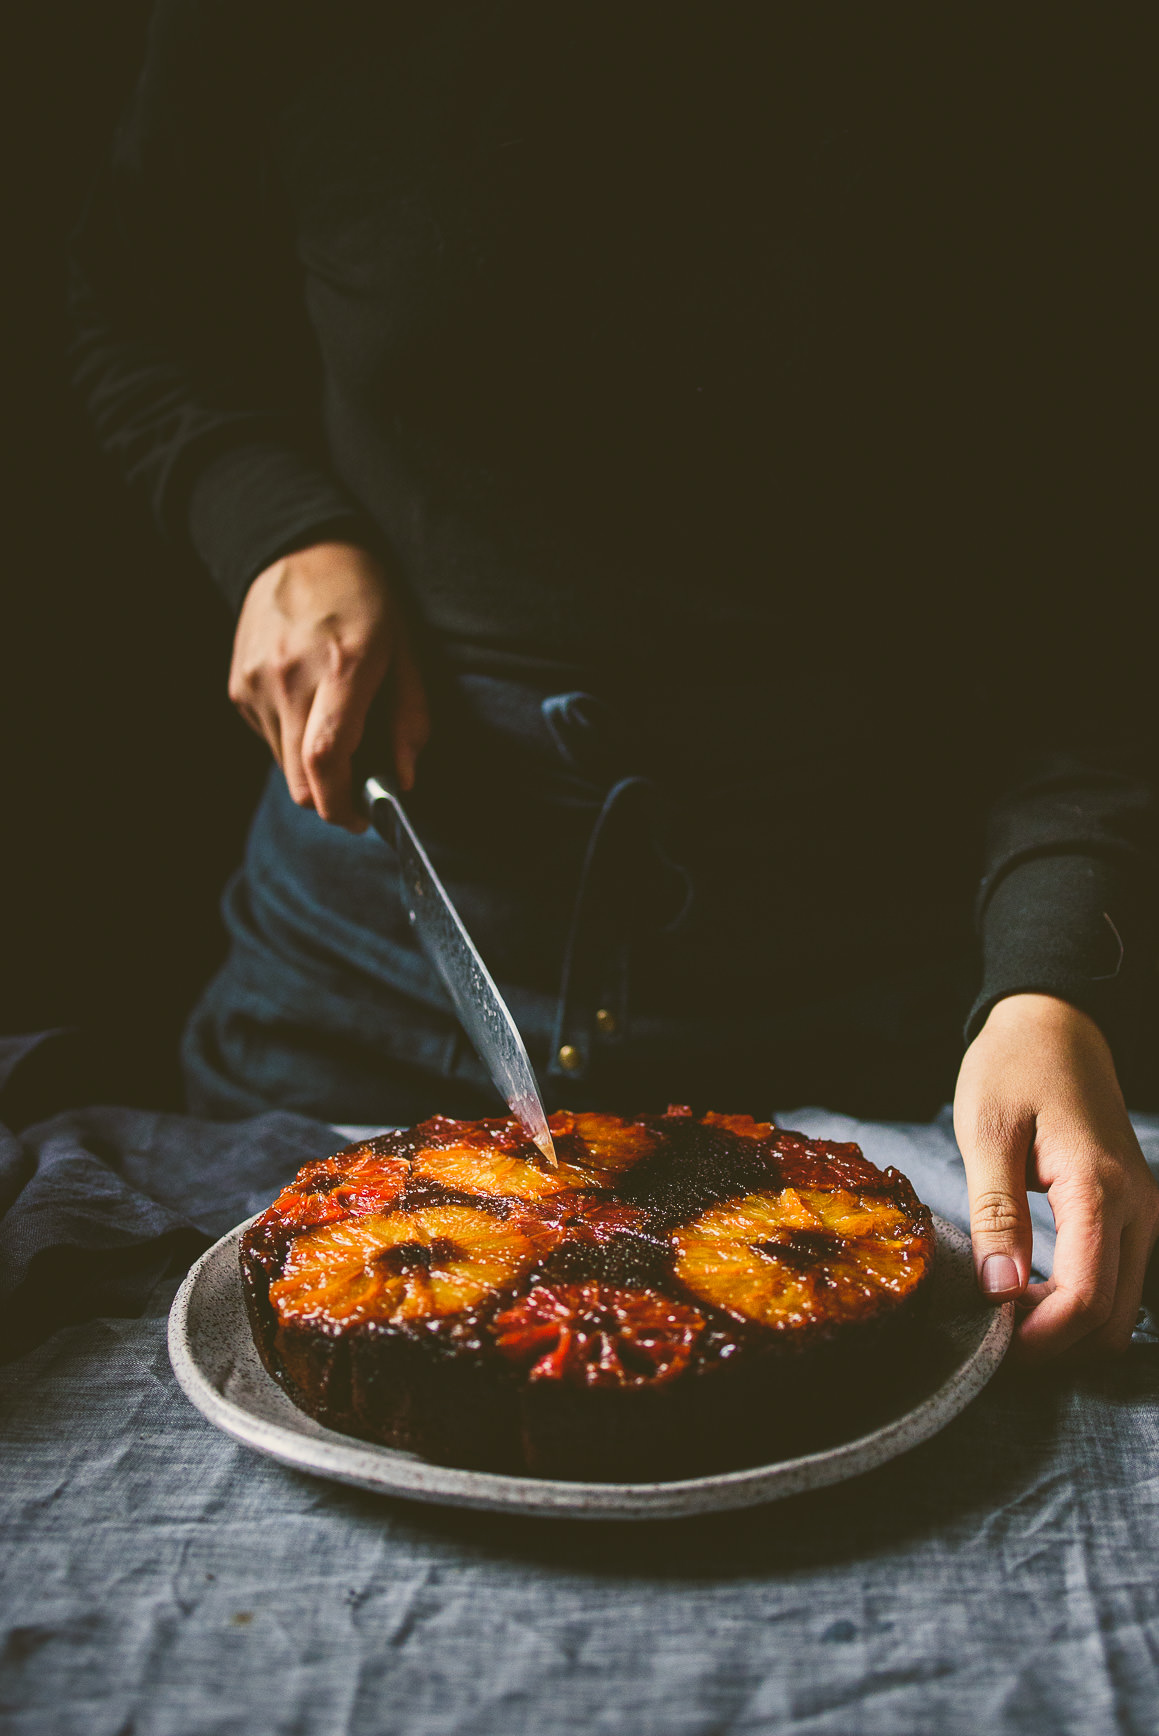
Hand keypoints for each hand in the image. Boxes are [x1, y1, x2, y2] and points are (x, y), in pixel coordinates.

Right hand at [228, 541, 429, 829]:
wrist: (299, 548)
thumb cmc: (365, 599)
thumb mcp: (406, 651)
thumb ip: (409, 719)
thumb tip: (404, 778)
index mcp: (342, 667)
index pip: (326, 758)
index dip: (341, 803)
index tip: (361, 820)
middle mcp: (291, 678)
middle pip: (300, 778)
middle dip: (330, 799)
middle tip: (356, 792)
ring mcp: (257, 683)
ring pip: (283, 764)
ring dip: (311, 767)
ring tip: (334, 727)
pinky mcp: (238, 687)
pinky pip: (267, 738)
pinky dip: (291, 739)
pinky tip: (307, 704)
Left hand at [953, 993, 1158, 1362]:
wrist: (1055, 1024)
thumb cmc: (1014, 1068)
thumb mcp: (988, 1132)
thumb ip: (996, 1212)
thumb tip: (1000, 1290)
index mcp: (1100, 1190)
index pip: (1085, 1299)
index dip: (1040, 1338)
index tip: (991, 1345)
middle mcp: (1137, 1209)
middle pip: (1109, 1317)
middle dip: (1055, 1343)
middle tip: (991, 1337)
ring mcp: (1143, 1211)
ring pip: (1119, 1306)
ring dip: (1068, 1326)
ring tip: (1005, 1316)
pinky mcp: (1134, 1210)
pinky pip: (1118, 1278)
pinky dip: (1081, 1300)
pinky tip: (1031, 1291)